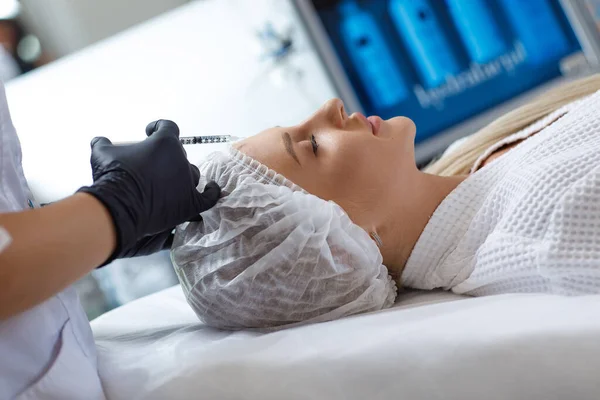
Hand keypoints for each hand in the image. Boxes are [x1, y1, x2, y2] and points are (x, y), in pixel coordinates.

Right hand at [78, 120, 220, 263]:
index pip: (168, 127)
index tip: (150, 132)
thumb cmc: (113, 177)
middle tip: (151, 166)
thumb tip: (98, 141)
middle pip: (179, 154)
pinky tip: (212, 189)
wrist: (118, 207)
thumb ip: (103, 144)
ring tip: (169, 181)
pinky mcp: (190, 203)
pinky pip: (208, 197)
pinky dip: (212, 192)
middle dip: (166, 157)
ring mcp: (187, 182)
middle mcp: (180, 160)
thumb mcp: (102, 153)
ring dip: (183, 175)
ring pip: (192, 174)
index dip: (158, 127)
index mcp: (164, 143)